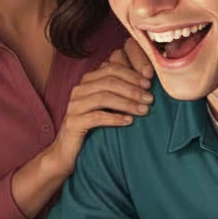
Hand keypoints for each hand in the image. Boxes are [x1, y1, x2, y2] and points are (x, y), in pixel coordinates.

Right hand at [49, 48, 153, 174]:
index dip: (131, 74)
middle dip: (132, 89)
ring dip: (127, 103)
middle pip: (109, 81)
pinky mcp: (73, 122)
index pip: (111, 68)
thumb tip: (146, 80)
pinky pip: (96, 117)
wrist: (68, 150)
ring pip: (103, 98)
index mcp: (88, 81)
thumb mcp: (107, 105)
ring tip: (144, 110)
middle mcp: (79, 89)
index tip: (149, 83)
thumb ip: (119, 89)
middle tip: (150, 98)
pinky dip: (115, 118)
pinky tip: (129, 121)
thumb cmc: (93, 125)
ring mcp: (74, 105)